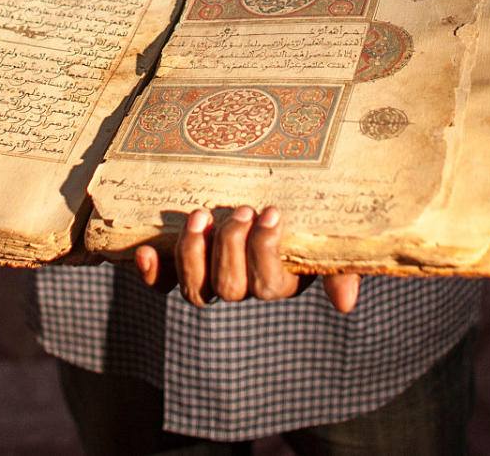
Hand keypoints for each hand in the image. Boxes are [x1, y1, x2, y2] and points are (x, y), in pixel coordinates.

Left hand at [134, 206, 359, 312]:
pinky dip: (152, 272)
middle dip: (231, 247)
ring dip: (193, 253)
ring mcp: (210, 276)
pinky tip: (145, 251)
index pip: (269, 284)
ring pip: (196, 289)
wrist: (269, 186)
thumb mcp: (328, 236)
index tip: (272, 212)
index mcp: (280, 280)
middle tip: (238, 211)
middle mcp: (243, 285)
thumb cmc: (304, 210)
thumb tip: (345, 303)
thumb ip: (340, 267)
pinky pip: (163, 282)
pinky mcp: (181, 264)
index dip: (266, 251)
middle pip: (230, 286)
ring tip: (199, 216)